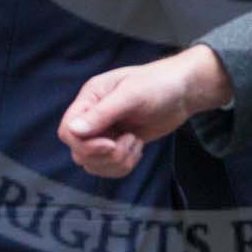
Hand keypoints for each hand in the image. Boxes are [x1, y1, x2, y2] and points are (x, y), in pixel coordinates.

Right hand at [59, 46, 233, 177]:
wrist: (183, 91)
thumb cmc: (158, 84)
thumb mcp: (131, 95)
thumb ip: (102, 113)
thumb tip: (73, 130)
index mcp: (90, 98)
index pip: (68, 131)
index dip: (85, 144)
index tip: (111, 144)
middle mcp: (93, 116)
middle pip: (79, 152)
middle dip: (106, 155)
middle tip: (130, 140)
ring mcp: (106, 132)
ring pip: (93, 164)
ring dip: (117, 161)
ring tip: (135, 142)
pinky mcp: (118, 144)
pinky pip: (109, 167)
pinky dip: (124, 164)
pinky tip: (138, 147)